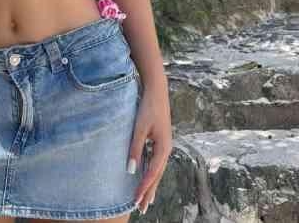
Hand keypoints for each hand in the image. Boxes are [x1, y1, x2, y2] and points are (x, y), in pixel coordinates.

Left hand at [128, 92, 172, 213]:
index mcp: (163, 147)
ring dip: (151, 185)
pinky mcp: (160, 141)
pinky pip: (156, 163)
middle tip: (141, 208)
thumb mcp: (139, 128)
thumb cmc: (148, 107)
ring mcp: (164, 145)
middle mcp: (166, 149)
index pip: (152, 173)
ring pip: (157, 170)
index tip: (136, 200)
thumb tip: (131, 171)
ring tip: (145, 200)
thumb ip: (135, 149)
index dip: (144, 187)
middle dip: (149, 192)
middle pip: (157, 175)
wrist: (156, 90)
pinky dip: (151, 174)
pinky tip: (147, 178)